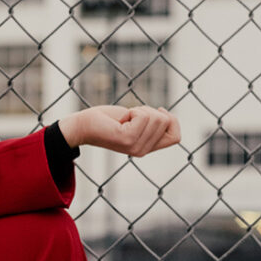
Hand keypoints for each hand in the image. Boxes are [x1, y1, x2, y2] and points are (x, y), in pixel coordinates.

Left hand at [59, 105, 180, 157]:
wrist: (83, 126)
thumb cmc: (108, 120)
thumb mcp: (136, 121)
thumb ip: (152, 124)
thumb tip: (167, 115)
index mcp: (148, 147)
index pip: (176, 137)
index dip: (172, 120)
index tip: (157, 111)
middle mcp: (143, 150)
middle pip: (165, 122)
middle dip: (150, 110)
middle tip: (130, 116)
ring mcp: (136, 146)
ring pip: (156, 117)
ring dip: (140, 110)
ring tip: (124, 118)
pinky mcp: (127, 139)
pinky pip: (143, 116)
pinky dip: (133, 111)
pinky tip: (120, 119)